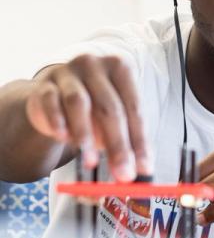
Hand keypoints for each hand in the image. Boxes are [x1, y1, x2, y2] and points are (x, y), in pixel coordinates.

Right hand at [25, 54, 150, 180]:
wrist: (55, 94)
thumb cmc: (94, 106)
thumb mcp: (114, 118)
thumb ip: (127, 141)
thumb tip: (140, 170)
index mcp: (120, 67)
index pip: (134, 106)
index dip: (140, 139)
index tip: (144, 167)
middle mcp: (95, 65)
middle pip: (109, 107)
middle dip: (118, 144)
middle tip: (122, 172)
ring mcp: (68, 72)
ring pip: (78, 103)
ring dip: (86, 135)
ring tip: (91, 162)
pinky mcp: (44, 85)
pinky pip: (50, 103)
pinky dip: (57, 121)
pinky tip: (63, 138)